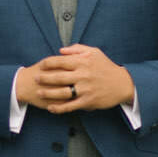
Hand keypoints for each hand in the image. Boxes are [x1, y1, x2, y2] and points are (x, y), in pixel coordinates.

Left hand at [16, 45, 134, 113]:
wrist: (122, 83)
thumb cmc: (107, 67)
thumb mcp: (95, 52)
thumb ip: (77, 48)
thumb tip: (61, 50)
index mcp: (83, 62)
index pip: (60, 61)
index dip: (48, 63)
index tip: (41, 65)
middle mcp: (83, 75)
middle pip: (58, 77)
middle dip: (44, 78)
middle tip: (35, 79)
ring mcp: (85, 89)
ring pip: (62, 92)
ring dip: (48, 93)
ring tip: (39, 92)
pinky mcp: (88, 101)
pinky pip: (70, 106)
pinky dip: (59, 108)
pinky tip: (51, 108)